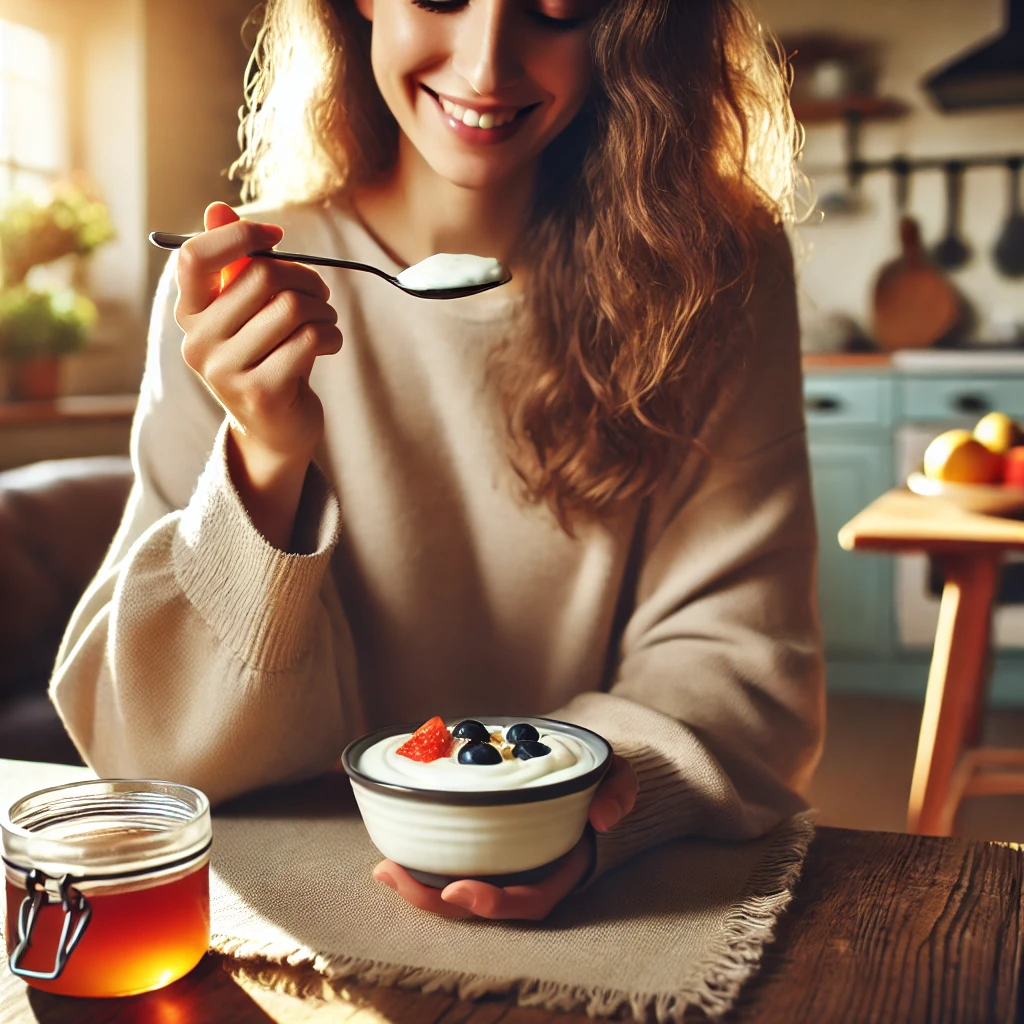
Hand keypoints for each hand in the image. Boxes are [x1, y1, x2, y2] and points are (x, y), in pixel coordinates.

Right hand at [174, 202, 342, 548]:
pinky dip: (332, 335)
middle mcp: (198, 343)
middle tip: (320, 296)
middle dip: (306, 279)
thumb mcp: (244, 310)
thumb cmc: (264, 356)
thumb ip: (232, 262)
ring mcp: (227, 372)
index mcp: (188, 314)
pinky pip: (311, 339)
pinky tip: (330, 344)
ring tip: (326, 322)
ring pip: (293, 307)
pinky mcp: (262, 393)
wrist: (275, 429)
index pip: (196, 257)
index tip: (275, 238)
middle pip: (263, 277)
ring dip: (324, 310)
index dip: (240, 236)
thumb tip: (216, 207)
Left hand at [373, 753, 637, 920]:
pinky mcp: (481, 845)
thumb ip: (620, 793)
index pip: (528, 901)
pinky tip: (393, 847)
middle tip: (391, 872)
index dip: (493, 903)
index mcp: (559, 868)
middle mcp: (526, 874)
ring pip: (455, 890)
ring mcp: (502, 863)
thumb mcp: (621, 779)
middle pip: (478, 905)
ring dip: (417, 885)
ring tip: (383, 867)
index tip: (457, 890)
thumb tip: (603, 818)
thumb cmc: (601, 781)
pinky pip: (449, 861)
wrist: (588, 771)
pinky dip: (421, 859)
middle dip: (431, 899)